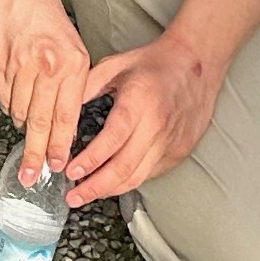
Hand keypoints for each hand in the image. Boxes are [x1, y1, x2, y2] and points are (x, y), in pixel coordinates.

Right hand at [0, 0, 94, 183]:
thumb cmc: (45, 16)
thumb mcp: (72, 47)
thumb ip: (70, 84)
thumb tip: (64, 122)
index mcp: (74, 64)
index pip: (67, 116)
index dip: (60, 145)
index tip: (56, 167)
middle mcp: (50, 66)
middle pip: (40, 122)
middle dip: (35, 153)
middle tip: (30, 175)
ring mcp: (23, 64)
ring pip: (19, 110)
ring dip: (20, 123)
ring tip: (22, 127)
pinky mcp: (0, 62)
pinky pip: (4, 96)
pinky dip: (8, 104)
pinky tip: (13, 102)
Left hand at [66, 30, 225, 207]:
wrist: (197, 63)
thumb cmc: (155, 63)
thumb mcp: (115, 65)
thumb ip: (87, 87)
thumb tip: (63, 112)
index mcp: (138, 102)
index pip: (112, 141)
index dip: (90, 161)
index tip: (70, 172)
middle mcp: (156, 126)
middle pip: (124, 168)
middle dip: (95, 187)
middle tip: (74, 197)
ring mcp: (170, 142)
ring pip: (138, 177)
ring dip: (110, 190)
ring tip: (87, 194)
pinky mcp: (179, 152)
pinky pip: (150, 173)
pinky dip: (129, 181)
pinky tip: (112, 182)